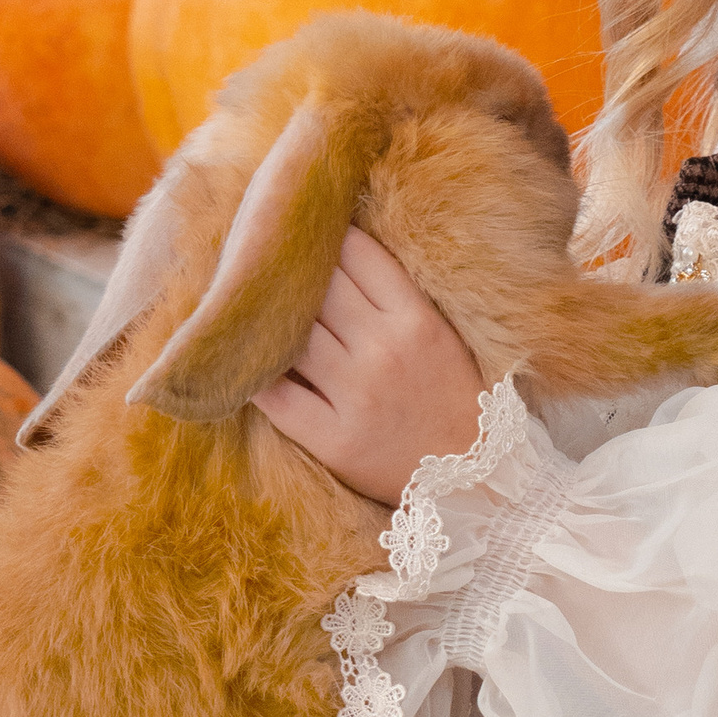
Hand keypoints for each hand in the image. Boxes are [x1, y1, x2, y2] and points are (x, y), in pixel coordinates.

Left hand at [254, 229, 484, 508]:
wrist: (476, 480)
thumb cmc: (453, 400)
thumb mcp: (441, 336)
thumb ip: (396, 297)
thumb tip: (337, 249)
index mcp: (417, 320)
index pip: (357, 254)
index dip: (326, 237)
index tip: (306, 236)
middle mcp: (384, 351)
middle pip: (317, 287)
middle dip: (289, 272)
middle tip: (264, 262)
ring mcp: (357, 395)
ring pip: (292, 334)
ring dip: (266, 320)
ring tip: (248, 309)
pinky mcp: (333, 439)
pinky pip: (277, 396)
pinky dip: (253, 376)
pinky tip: (241, 363)